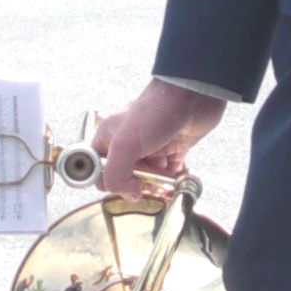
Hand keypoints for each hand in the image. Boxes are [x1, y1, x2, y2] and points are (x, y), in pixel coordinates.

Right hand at [96, 79, 223, 195]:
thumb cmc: (155, 111)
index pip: (97, 167)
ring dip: (155, 186)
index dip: (106, 181)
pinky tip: (175, 182)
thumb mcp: (125, 145)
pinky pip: (169, 171)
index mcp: (109, 138)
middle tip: (145, 190)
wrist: (192, 96)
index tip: (120, 188)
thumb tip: (127, 194)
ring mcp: (151, 146)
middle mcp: (128, 143)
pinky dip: (172, 180)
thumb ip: (116, 174)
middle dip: (135, 187)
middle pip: (125, 175)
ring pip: (148, 175)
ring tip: (163, 188)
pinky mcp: (173, 148)